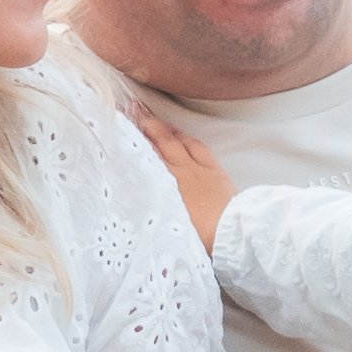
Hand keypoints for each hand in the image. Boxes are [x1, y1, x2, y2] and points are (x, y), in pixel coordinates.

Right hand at [129, 105, 234, 250]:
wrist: (230, 234)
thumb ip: (153, 213)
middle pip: (160, 144)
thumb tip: (136, 209)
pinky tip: (183, 136)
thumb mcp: (168, 229)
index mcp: (165, 187)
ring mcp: (199, 169)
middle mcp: (179, 173)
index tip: (122, 132)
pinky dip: (187, 139)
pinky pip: (198, 148)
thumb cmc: (198, 238)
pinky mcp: (215, 171)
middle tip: (135, 114)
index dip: (134, 144)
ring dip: (166, 130)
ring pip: (179, 142)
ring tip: (155, 123)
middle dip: (147, 127)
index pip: (146, 159)